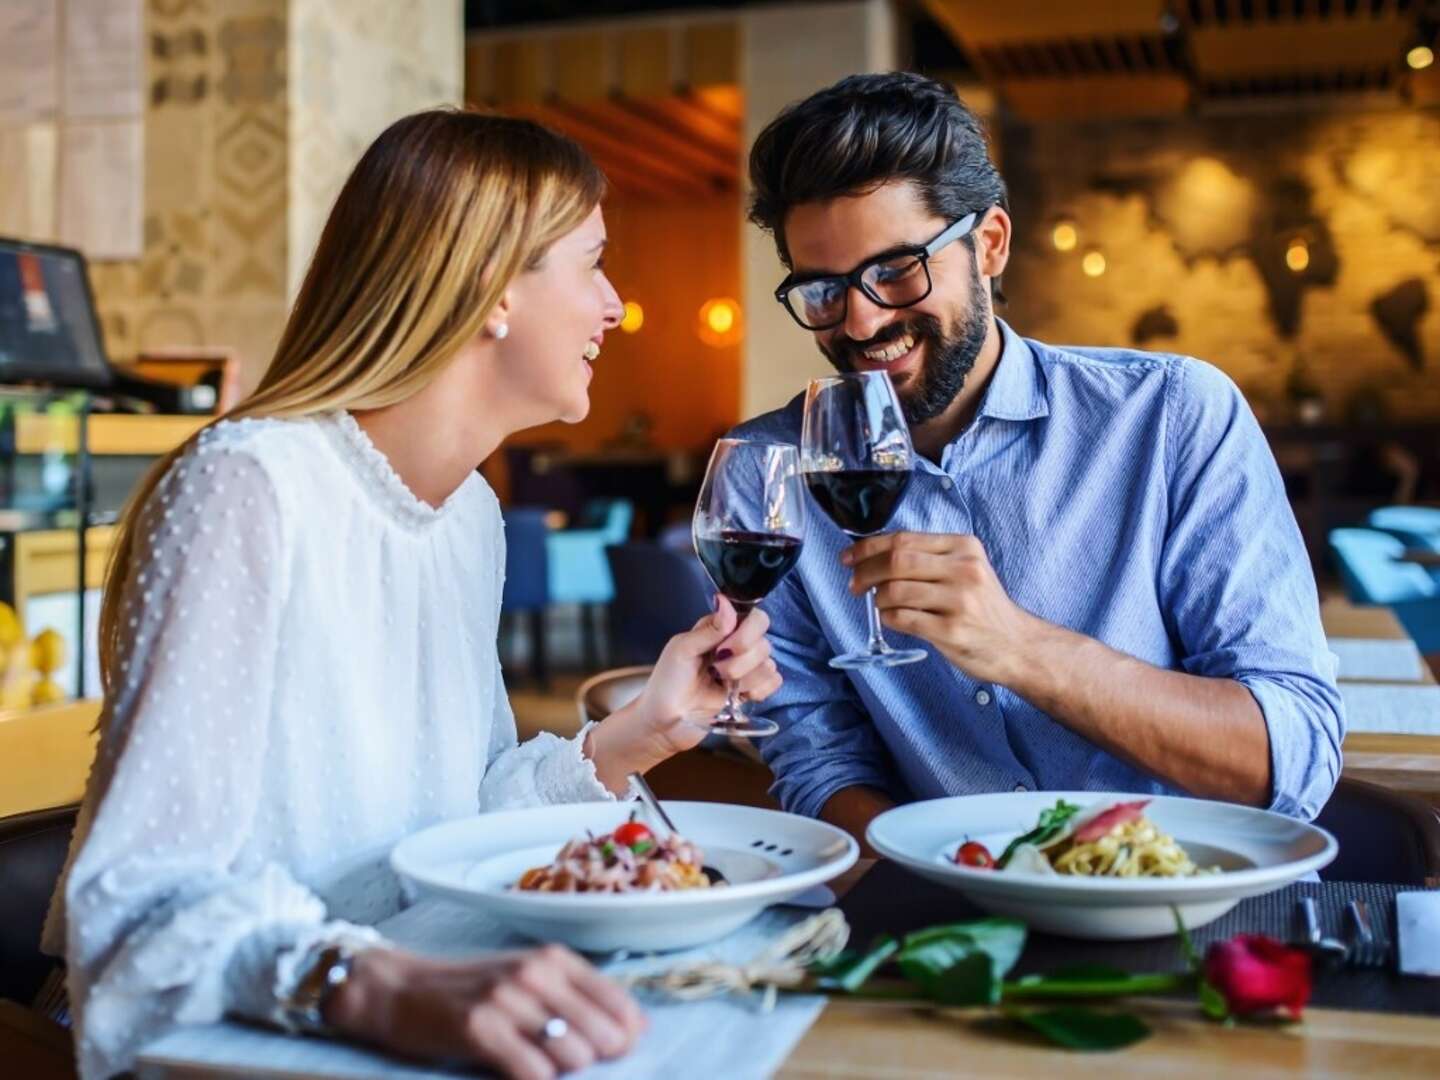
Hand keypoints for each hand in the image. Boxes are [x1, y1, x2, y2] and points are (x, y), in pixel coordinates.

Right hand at [325, 945, 644, 1079]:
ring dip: (562, 1072)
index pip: (620, 1004)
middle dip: (593, 1060)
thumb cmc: (470, 988)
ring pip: (573, 1056)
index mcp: (554, 959)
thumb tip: (638, 1027)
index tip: (609, 1052)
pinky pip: (533, 1072)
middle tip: (564, 1063)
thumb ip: (580, 996)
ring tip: (537, 1065)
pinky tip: (520, 1074)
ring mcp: (507, 999)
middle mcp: (535, 973)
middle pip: (602, 1036)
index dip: (624, 1038)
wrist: (400, 988)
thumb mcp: (529, 978)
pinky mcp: (480, 1028)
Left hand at [586, 596, 780, 791]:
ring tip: (721, 685)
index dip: (747, 633)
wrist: (665, 723)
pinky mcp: (750, 691)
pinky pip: (773, 683)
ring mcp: (744, 669)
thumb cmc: (666, 684)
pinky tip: (739, 696)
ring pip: (769, 664)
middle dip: (741, 661)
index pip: (754, 618)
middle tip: (716, 670)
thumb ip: (709, 629)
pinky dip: (759, 690)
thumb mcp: (682, 650)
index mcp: (719, 630)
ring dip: (746, 678)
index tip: (724, 649)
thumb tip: (726, 601)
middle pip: (764, 642)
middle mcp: (735, 646)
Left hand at [843, 532, 1036, 684]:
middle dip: (865, 572)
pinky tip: (893, 619)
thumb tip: (873, 555)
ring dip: (878, 599)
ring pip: (895, 590)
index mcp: (964, 547)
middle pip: (896, 560)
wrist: (1018, 645)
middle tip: (854, 584)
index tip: (848, 557)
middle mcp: (964, 569)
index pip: (903, 538)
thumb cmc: (983, 607)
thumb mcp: (966, 569)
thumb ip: (928, 558)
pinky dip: (888, 618)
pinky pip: (902, 619)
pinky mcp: (952, 631)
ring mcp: (959, 601)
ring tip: (881, 604)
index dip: (868, 547)